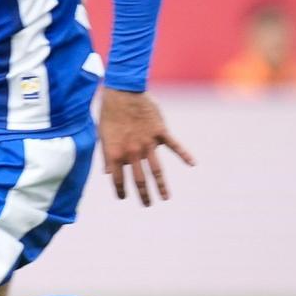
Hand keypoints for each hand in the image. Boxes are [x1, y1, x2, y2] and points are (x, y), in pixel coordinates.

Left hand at [99, 88, 193, 207]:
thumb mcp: (102, 134)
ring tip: (166, 198)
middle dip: (144, 195)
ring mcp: (148, 142)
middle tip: (147, 205)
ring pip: (156, 170)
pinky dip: (185, 154)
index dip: (120, 191)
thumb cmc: (109, 112)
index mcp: (115, 153)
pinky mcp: (160, 132)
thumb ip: (106, 155)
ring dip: (161, 186)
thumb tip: (108, 174)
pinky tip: (193, 163)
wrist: (122, 90)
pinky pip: (175, 146)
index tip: (123, 198)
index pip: (118, 179)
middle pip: (139, 179)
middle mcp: (132, 152)